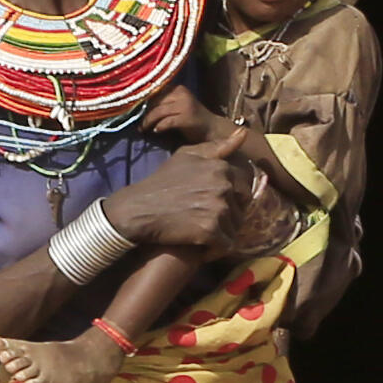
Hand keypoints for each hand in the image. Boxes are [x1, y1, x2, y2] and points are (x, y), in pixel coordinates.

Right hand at [101, 147, 246, 257]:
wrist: (139, 209)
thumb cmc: (162, 181)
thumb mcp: (187, 156)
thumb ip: (217, 147)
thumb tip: (244, 133)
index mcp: (221, 168)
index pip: (243, 187)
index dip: (231, 199)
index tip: (211, 205)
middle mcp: (224, 186)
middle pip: (242, 208)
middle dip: (229, 216)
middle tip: (207, 221)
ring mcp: (218, 208)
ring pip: (235, 228)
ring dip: (222, 234)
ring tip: (202, 234)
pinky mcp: (210, 230)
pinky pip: (226, 245)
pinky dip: (215, 250)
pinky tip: (201, 248)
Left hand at [140, 84, 242, 149]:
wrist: (213, 129)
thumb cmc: (191, 119)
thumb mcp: (177, 106)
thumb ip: (162, 103)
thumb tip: (139, 106)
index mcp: (177, 88)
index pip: (154, 91)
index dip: (142, 101)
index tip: (132, 110)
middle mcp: (181, 93)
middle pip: (154, 101)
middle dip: (144, 113)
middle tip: (138, 123)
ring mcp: (185, 105)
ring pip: (158, 111)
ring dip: (148, 122)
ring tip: (143, 129)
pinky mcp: (187, 117)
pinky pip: (167, 121)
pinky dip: (159, 127)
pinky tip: (156, 131)